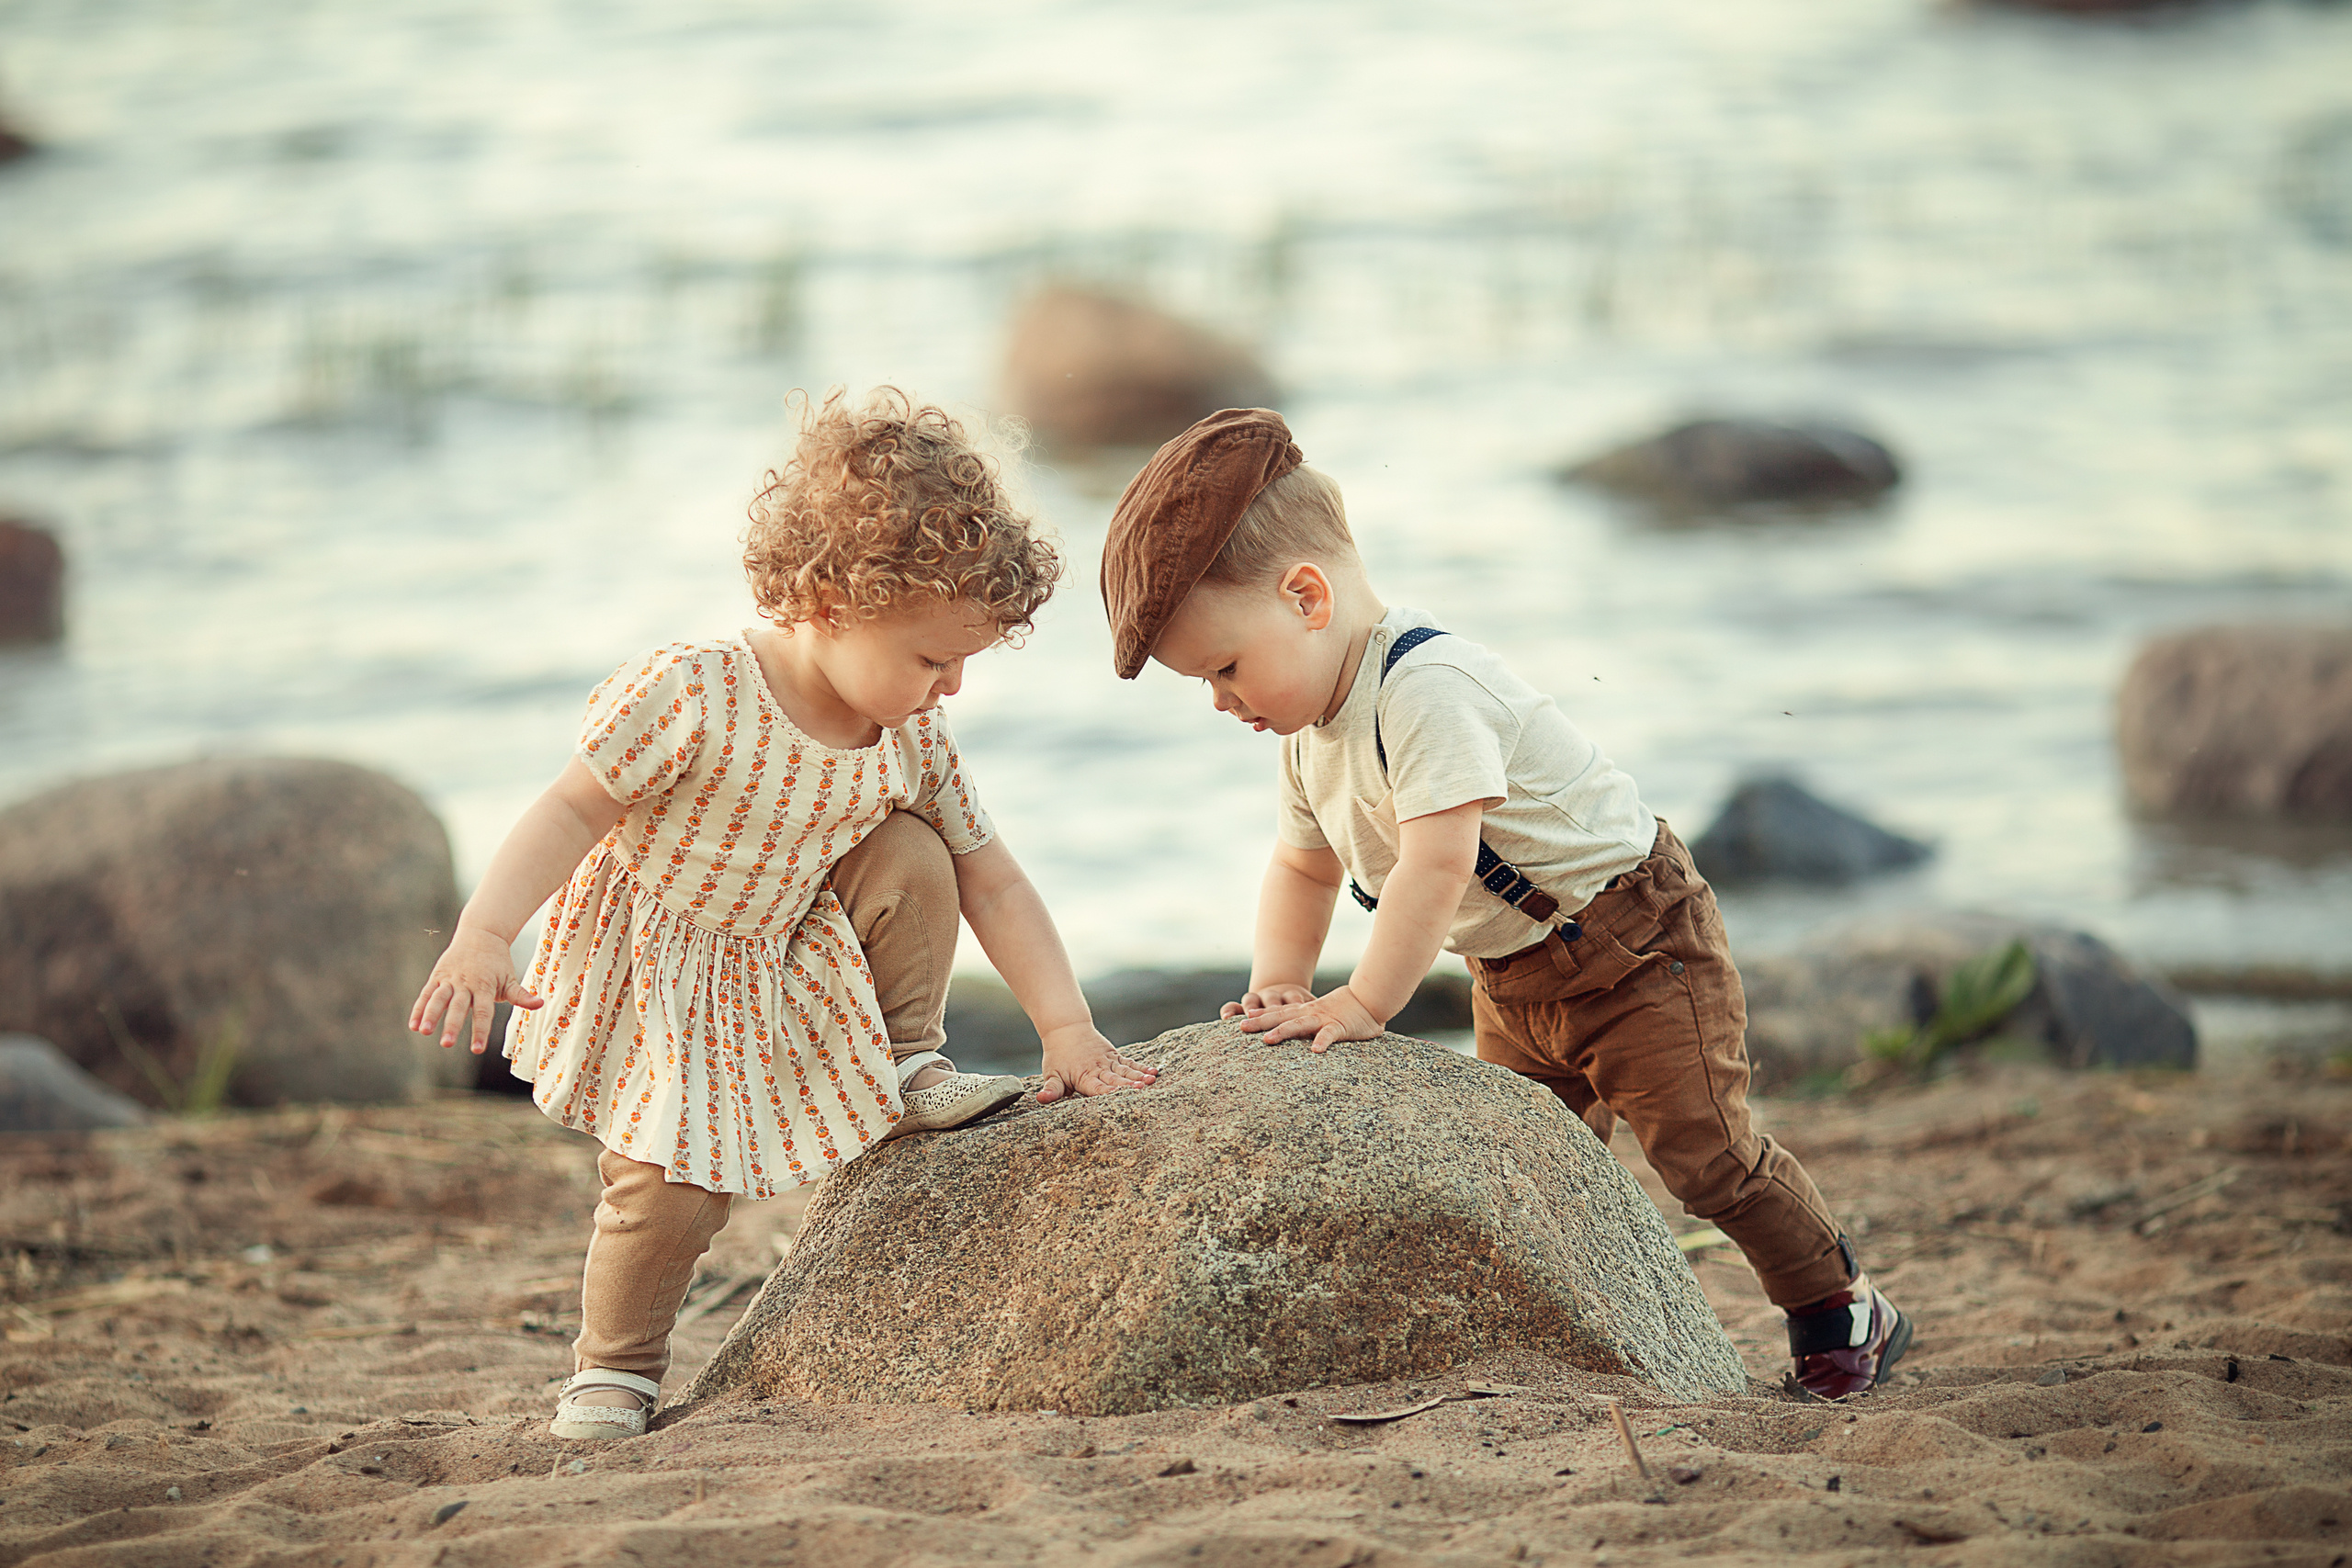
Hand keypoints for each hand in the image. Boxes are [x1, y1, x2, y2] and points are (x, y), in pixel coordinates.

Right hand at [409, 925, 542, 1053]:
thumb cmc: (497, 962)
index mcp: (484, 986)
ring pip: (438, 998)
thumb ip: (521, 995)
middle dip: (452, 1025)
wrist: (481, 934)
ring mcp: (449, 979)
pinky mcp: (437, 976)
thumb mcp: (509, 978)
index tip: (477, 1049)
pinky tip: (413, 1025)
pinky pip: (426, 994)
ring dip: (430, 1015)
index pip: (483, 1012)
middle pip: (458, 1006)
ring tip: (423, 1032)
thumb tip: (540, 1004)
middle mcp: (465, 983)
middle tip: (447, 1044)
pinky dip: (419, 1009)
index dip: (480, 1030)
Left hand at [1036, 1024, 1157, 1103]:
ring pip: (1125, 1070)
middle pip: (1116, 1080)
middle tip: (1143, 1088)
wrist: (1065, 1029)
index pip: (1098, 1088)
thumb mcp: (1051, 1074)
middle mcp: (1099, 1069)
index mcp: (1084, 1077)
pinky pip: (1129, 1063)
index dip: (1110, 1092)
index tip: (1121, 1095)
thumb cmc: (1057, 1056)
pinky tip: (1153, 1072)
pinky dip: (1141, 1067)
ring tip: (1152, 1079)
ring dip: (1139, 1075)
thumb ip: (1051, 1089)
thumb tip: (1041, 1099)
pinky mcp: (1114, 1056)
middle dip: (1129, 1085)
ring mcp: (1108, 1062)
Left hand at [1233, 983, 1385, 1053]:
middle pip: (1281, 1017)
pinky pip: (1330, 1034)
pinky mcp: (1340, 1027)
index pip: (1279, 1012)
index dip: (1260, 1015)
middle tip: (1241, 1029)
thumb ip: (1301, 1019)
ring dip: (1283, 1032)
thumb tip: (1280, 1025)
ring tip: (1267, 1040)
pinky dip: (1322, 1041)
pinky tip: (1315, 1051)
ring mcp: (1323, 1019)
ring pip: (1300, 1025)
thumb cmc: (1344, 1009)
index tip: (1242, 1019)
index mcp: (1305, 1011)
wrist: (1368, 999)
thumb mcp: (1318, 1012)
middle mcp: (1310, 1013)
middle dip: (1261, 1023)